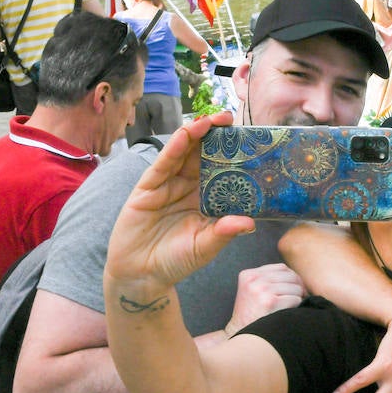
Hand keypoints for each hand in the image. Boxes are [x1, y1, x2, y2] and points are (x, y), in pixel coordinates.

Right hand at [105, 112, 254, 296]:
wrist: (141, 275)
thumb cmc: (176, 261)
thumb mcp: (205, 247)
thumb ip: (224, 233)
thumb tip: (250, 222)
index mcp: (206, 198)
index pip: (222, 170)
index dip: (232, 154)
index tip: (249, 139)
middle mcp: (188, 187)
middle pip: (202, 155)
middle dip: (215, 135)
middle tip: (230, 118)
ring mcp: (167, 185)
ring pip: (182, 153)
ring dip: (194, 134)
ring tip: (209, 120)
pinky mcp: (148, 187)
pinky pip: (162, 164)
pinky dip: (173, 148)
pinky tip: (184, 135)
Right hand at [226, 263, 305, 335]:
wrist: (242, 337)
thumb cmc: (251, 315)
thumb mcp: (252, 291)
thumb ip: (267, 279)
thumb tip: (296, 276)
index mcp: (249, 275)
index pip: (281, 268)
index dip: (292, 278)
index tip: (294, 289)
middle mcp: (254, 280)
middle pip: (290, 275)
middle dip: (298, 286)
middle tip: (301, 297)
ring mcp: (261, 290)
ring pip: (295, 287)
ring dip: (299, 297)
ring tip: (294, 306)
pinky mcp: (269, 302)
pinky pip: (295, 299)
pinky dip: (296, 306)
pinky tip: (290, 312)